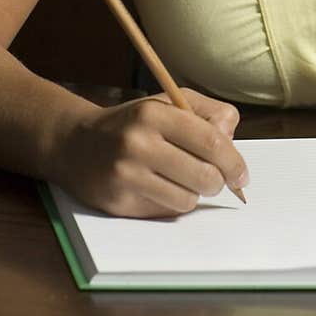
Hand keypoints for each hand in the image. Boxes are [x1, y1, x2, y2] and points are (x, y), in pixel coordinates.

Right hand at [56, 89, 248, 216]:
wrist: (74, 144)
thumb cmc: (131, 124)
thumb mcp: (167, 103)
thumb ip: (207, 112)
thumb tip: (232, 138)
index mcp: (154, 114)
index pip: (211, 141)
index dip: (234, 162)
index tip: (241, 175)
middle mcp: (138, 144)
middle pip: (204, 176)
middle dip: (216, 182)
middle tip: (212, 179)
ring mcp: (125, 176)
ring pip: (187, 200)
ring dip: (192, 194)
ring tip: (180, 180)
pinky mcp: (117, 203)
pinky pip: (164, 213)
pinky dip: (170, 204)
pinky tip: (158, 189)